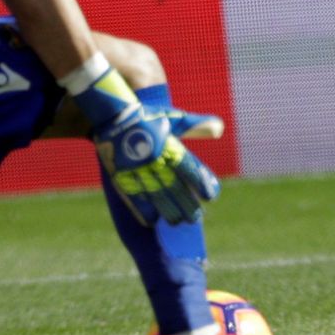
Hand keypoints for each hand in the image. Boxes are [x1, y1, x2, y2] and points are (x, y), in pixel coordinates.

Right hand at [73, 65, 218, 224]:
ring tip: (177, 221)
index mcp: (168, 145)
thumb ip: (197, 126)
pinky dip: (141, 208)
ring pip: (154, 193)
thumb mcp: (174, 119)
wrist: (114, 113)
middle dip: (185, 203)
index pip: (188, 167)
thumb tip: (220, 128)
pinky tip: (151, 220)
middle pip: (173, 185)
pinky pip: (131, 194)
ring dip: (167, 209)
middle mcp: (154, 157)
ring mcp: (136, 167)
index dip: (200, 182)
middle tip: (196, 217)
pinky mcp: (120, 173)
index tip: (211, 196)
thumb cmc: (149, 117)